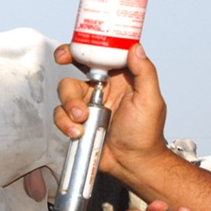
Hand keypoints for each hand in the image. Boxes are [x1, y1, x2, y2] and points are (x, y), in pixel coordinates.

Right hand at [53, 44, 169, 178]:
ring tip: (82, 119)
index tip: (72, 49)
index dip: (83, 48)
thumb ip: (145, 72)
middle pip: (75, 71)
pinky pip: (60, 115)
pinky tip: (78, 132)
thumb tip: (135, 47)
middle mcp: (100, 89)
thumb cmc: (145, 134)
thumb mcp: (150, 100)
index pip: (99, 56)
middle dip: (66, 68)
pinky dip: (65, 123)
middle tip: (61, 64)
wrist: (132, 163)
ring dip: (69, 104)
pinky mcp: (76, 122)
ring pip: (65, 94)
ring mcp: (86, 106)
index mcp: (119, 78)